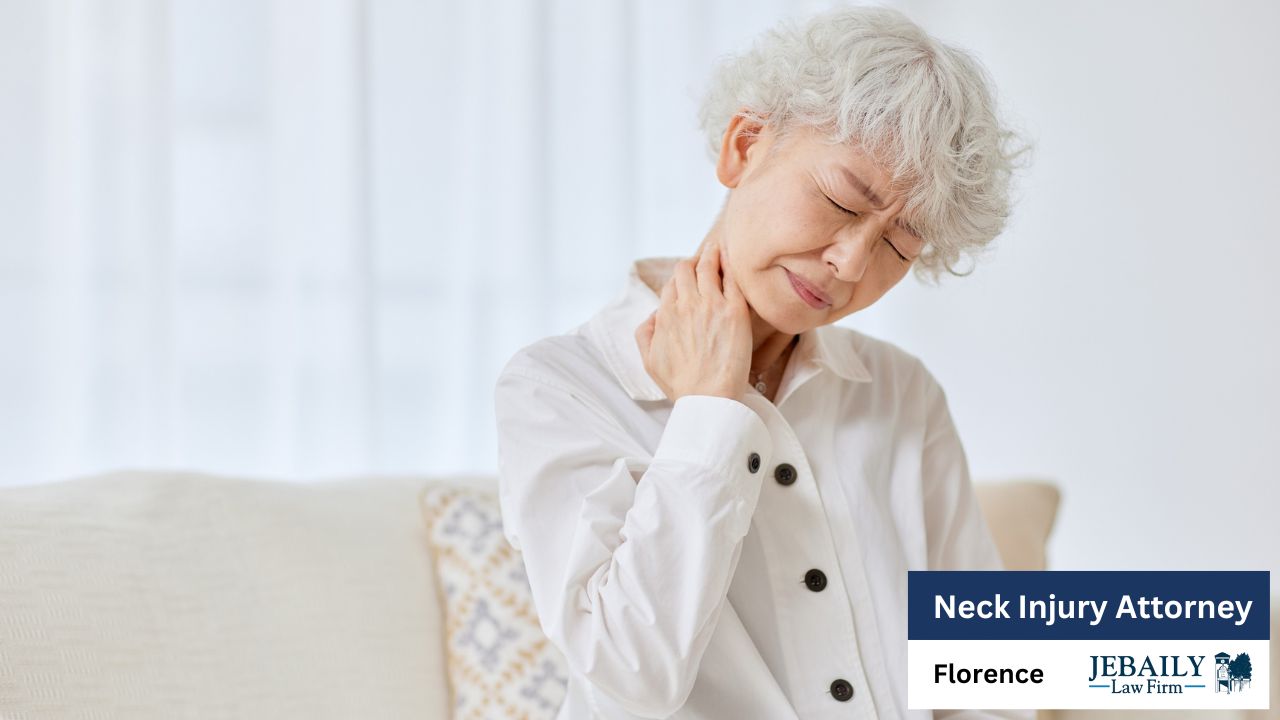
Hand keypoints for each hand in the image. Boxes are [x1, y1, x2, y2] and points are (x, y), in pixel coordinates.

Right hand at [634, 239, 753, 402]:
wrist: (709, 397)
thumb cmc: (681, 384)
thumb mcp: (649, 360)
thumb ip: (645, 332)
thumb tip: (654, 314)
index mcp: (666, 315)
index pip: (671, 284)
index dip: (679, 278)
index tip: (687, 276)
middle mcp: (687, 305)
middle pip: (687, 269)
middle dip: (693, 261)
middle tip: (703, 256)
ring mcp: (712, 305)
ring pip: (708, 267)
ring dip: (711, 254)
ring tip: (717, 247)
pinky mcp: (735, 311)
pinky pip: (732, 279)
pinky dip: (730, 265)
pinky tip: (732, 258)